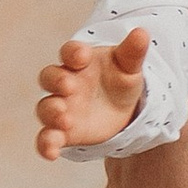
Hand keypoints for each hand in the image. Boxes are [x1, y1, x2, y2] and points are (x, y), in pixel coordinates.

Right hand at [35, 27, 148, 158]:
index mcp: (80, 61)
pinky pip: (47, 138)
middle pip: (49, 77)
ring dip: (51, 112)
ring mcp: (61, 108)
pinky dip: (45, 145)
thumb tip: (142, 32)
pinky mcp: (63, 132)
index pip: (69, 51)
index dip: (73, 52)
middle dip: (57, 81)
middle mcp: (65, 83)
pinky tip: (52, 154)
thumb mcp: (129, 66)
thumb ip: (133, 51)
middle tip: (70, 87)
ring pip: (45, 107)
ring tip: (64, 118)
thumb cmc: (120, 80)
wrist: (122, 109)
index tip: (82, 56)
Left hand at [96, 56, 187, 187]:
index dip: (176, 60)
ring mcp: (117, 182)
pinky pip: (125, 181)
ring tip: (172, 132)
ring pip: (131, 145)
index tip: (183, 45)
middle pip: (145, 110)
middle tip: (183, 90)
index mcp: (163, 128)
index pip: (164, 76)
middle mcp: (132, 148)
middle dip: (164, 100)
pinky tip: (158, 186)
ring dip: (148, 137)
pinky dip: (140, 175)